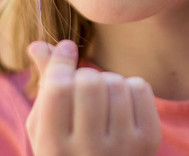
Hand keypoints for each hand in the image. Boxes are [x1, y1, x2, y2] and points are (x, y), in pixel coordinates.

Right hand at [25, 40, 161, 155]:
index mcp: (54, 148)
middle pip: (89, 82)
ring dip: (107, 81)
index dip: (61, 62)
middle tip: (82, 89)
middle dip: (84, 76)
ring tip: (101, 101)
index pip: (59, 88)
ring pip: (116, 82)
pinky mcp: (149, 141)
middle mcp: (89, 152)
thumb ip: (45, 83)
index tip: (66, 50)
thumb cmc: (67, 148)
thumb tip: (39, 43)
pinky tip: (120, 106)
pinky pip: (140, 87)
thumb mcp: (45, 123)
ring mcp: (123, 149)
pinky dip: (129, 87)